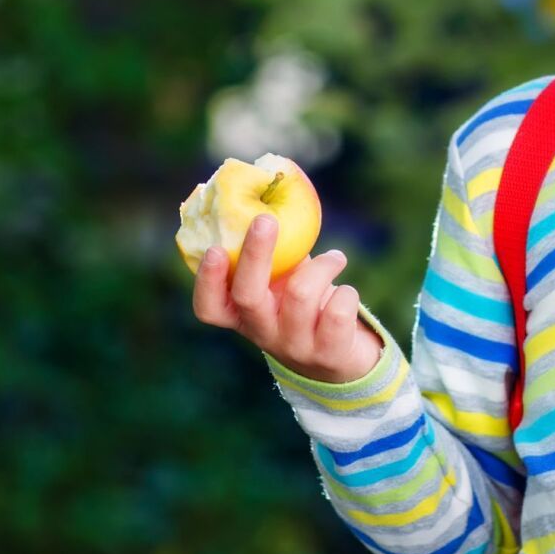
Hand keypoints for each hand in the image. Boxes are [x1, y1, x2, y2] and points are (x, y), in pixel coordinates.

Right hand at [193, 212, 384, 383]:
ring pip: (300, 294)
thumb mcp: (282, 283)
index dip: (208, 281)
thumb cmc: (304, 304)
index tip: (215, 248)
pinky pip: (338, 311)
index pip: (209, 308)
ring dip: (323, 265)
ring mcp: (293, 347)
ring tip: (336, 258)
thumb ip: (275, 253)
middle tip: (266, 219)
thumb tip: (272, 195)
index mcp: (241, 316)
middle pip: (248, 296)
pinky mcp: (329, 354)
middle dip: (256, 253)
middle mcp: (262, 334)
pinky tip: (345, 292)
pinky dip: (346, 291)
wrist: (340, 357)